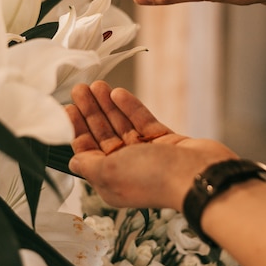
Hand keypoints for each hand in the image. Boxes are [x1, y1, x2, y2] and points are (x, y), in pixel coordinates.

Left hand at [66, 81, 236, 210]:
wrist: (198, 175)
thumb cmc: (152, 178)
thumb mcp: (109, 172)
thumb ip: (88, 165)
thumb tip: (73, 162)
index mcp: (111, 181)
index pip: (88, 152)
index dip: (76, 130)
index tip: (68, 108)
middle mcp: (127, 168)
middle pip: (103, 135)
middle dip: (90, 112)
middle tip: (79, 89)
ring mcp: (147, 154)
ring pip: (122, 125)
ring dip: (108, 105)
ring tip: (96, 84)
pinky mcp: (165, 141)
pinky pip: (142, 120)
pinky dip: (130, 107)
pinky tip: (118, 93)